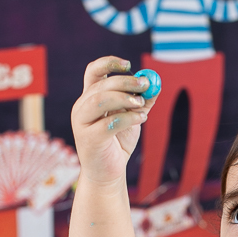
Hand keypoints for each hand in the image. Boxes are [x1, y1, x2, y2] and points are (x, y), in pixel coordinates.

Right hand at [71, 56, 156, 185]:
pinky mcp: (88, 139)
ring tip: (142, 105)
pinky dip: (128, 118)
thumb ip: (141, 102)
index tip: (129, 65)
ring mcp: (82, 123)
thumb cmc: (118, 143)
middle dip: (125, 82)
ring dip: (124, 99)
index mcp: (89, 98)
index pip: (93, 72)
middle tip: (144, 84)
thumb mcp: (131, 118)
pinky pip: (109, 123)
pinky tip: (141, 118)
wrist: (108, 173)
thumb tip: (155, 85)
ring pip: (100, 100)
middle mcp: (82, 107)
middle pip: (101, 85)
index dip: (109, 63)